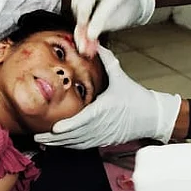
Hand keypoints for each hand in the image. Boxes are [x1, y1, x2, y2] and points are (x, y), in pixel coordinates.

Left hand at [35, 47, 180, 149]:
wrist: (153, 117)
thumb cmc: (137, 97)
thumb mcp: (121, 77)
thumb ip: (107, 60)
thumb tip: (96, 44)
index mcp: (105, 109)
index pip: (84, 120)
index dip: (69, 126)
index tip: (55, 128)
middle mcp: (103, 125)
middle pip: (76, 135)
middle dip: (56, 138)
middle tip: (38, 136)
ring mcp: (103, 135)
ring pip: (79, 143)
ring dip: (61, 144)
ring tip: (43, 141)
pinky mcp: (105, 141)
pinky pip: (85, 146)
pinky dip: (71, 146)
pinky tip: (59, 144)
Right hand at [71, 0, 155, 55]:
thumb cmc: (128, 10)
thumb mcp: (120, 21)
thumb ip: (102, 28)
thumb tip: (86, 38)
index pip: (105, 6)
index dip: (96, 22)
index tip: (90, 36)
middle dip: (83, 18)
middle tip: (83, 33)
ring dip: (78, 13)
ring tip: (85, 23)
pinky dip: (76, 5)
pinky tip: (84, 13)